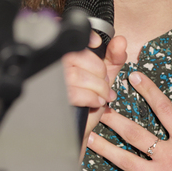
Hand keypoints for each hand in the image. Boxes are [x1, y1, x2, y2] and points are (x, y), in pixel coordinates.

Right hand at [62, 33, 126, 155]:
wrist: (79, 133)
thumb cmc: (89, 105)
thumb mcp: (105, 78)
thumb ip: (114, 58)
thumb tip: (120, 41)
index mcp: (68, 58)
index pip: (75, 40)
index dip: (88, 38)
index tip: (98, 45)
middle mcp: (56, 68)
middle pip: (78, 56)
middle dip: (99, 72)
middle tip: (103, 85)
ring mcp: (51, 83)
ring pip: (77, 74)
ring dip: (97, 88)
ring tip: (100, 97)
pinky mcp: (53, 99)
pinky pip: (74, 92)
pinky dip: (90, 98)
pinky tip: (93, 104)